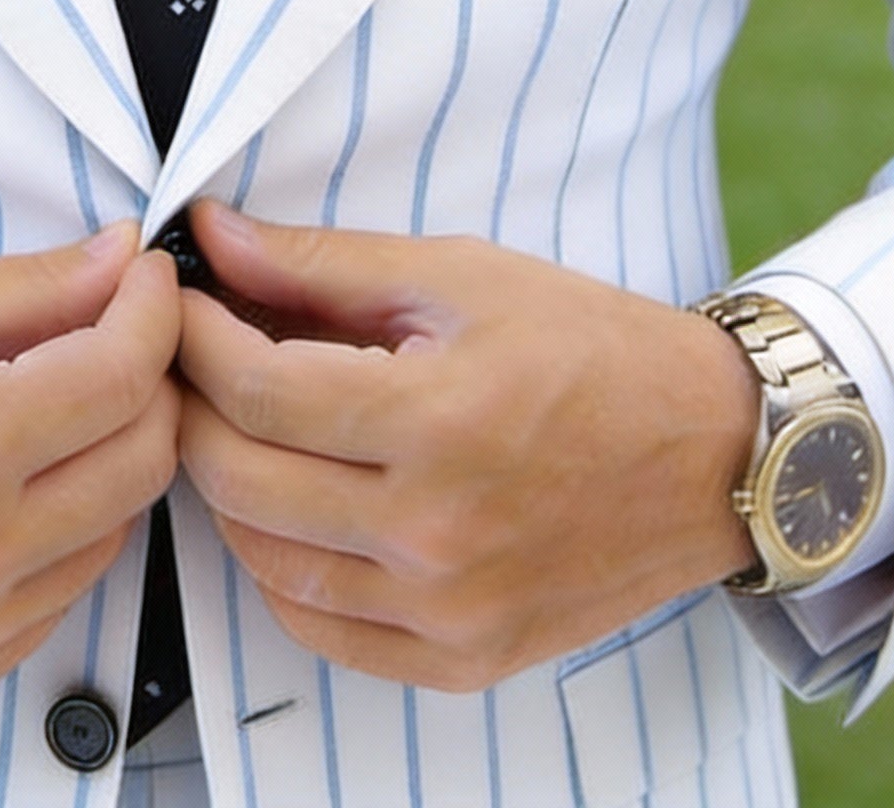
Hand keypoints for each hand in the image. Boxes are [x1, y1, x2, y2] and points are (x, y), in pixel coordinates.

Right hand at [0, 226, 181, 712]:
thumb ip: (25, 287)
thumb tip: (119, 263)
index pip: (124, 376)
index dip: (152, 310)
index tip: (143, 280)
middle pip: (143, 461)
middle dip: (147, 381)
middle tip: (110, 334)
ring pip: (113, 534)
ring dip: (105, 459)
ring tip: (45, 409)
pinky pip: (56, 599)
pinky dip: (57, 535)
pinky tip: (5, 486)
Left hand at [176, 202, 758, 692]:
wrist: (713, 451)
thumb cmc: (589, 347)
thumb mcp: (457, 275)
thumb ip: (321, 263)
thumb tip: (213, 235)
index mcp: (440, 421)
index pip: (257, 392)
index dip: (195, 339)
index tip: (179, 302)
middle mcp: (439, 531)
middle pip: (241, 479)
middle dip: (193, 406)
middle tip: (191, 358)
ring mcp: (451, 609)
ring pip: (266, 560)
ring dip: (226, 486)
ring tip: (238, 424)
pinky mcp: (465, 657)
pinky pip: (322, 629)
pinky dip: (280, 569)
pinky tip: (287, 507)